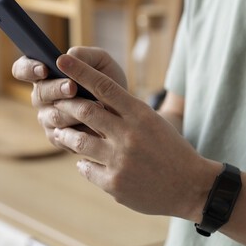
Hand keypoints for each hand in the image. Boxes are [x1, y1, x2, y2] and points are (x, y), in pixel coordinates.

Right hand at [11, 46, 126, 148]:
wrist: (124, 109)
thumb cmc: (108, 80)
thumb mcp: (101, 62)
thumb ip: (85, 55)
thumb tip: (66, 56)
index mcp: (45, 74)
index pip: (22, 69)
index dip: (28, 69)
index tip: (44, 69)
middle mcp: (41, 97)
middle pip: (39, 94)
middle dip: (56, 89)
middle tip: (72, 87)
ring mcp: (47, 118)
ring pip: (53, 116)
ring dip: (72, 110)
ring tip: (94, 105)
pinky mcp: (58, 138)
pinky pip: (63, 136)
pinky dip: (80, 129)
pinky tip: (94, 125)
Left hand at [51, 53, 217, 217]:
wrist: (191, 186)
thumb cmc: (172, 150)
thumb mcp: (154, 123)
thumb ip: (126, 113)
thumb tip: (94, 103)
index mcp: (141, 115)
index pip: (105, 86)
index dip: (80, 72)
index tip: (62, 59)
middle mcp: (129, 135)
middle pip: (85, 111)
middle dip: (65, 104)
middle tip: (55, 101)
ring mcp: (120, 160)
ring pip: (78, 141)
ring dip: (65, 135)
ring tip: (60, 132)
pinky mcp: (114, 183)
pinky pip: (85, 168)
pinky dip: (83, 163)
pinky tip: (86, 162)